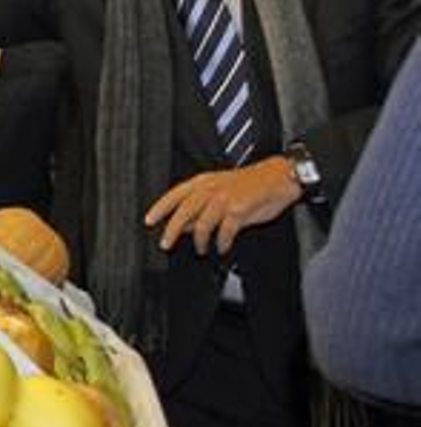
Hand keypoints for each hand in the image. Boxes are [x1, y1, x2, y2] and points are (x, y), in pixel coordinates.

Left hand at [144, 156, 300, 254]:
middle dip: (171, 230)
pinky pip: (224, 232)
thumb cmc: (249, 184)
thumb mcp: (219, 190)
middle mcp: (211, 189)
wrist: (278, 177)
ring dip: (200, 241)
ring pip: (202, 224)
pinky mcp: (239, 210)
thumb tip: (183, 224)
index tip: (148, 221)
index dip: (159, 208)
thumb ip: (200, 206)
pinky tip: (221, 247)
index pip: (174, 195)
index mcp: (203, 181)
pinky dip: (221, 243)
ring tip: (201, 250)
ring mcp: (224, 199)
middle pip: (183, 212)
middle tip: (165, 244)